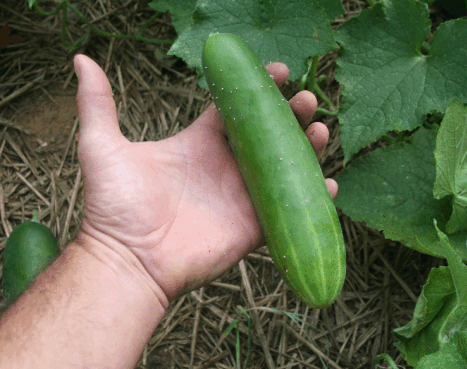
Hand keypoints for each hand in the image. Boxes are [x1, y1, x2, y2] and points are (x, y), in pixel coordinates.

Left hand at [74, 54, 337, 301]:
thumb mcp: (102, 145)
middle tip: (307, 99)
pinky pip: (290, 209)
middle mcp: (226, 166)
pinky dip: (314, 198)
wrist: (128, 260)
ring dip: (307, 148)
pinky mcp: (254, 226)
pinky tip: (329, 183)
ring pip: (285, 167)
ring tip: (320, 129)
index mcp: (200, 143)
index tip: (279, 70)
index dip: (259, 88)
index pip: (237, 108)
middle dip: (291, 114)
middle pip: (268, 134)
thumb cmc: (114, 206)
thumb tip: (81, 59)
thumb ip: (98, 102)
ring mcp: (243, 196)